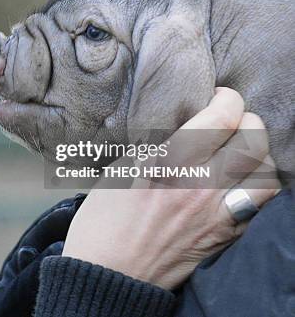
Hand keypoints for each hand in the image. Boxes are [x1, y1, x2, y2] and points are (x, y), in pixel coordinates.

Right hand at [62, 87, 280, 289]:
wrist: (110, 272)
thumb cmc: (103, 221)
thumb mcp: (119, 170)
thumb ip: (154, 147)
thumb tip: (177, 130)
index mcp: (170, 162)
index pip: (222, 117)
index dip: (228, 99)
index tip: (220, 98)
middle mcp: (201, 184)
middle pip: (253, 140)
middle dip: (249, 121)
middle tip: (234, 121)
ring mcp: (217, 212)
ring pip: (266, 173)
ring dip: (259, 156)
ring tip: (243, 153)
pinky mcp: (224, 235)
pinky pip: (260, 205)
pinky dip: (258, 188)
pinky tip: (243, 183)